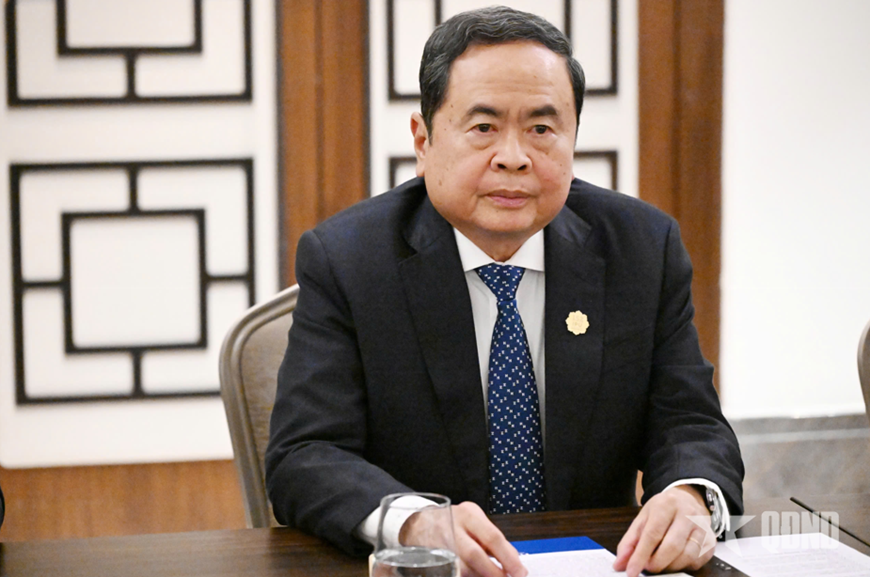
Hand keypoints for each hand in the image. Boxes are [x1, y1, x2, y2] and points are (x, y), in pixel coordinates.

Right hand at [401, 501, 526, 576]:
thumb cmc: (451, 522)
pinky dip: (464, 576)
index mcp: (467, 516)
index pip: (492, 537)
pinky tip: (472, 576)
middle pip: (475, 555)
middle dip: (494, 573)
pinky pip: (453, 573)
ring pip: (462, 569)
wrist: (418, 524)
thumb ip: (492, 537)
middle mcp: (452, 529)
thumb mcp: (474, 519)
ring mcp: (439, 546)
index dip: (508, 557)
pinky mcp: (431, 561)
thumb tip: (514, 559)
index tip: (520, 571)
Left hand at [612, 485, 712, 576]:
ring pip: (686, 556)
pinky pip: (696, 562)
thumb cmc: (663, 511)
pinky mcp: (711, 542)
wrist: (688, 500)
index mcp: (667, 504)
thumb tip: (620, 563)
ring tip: (659, 564)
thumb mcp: (643, 518)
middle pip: (672, 546)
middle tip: (647, 568)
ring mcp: (703, 528)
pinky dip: (682, 566)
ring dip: (669, 566)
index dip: (641, 555)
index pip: (652, 534)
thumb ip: (630, 541)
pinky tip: (674, 561)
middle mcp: (688, 514)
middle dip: (656, 563)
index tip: (631, 570)